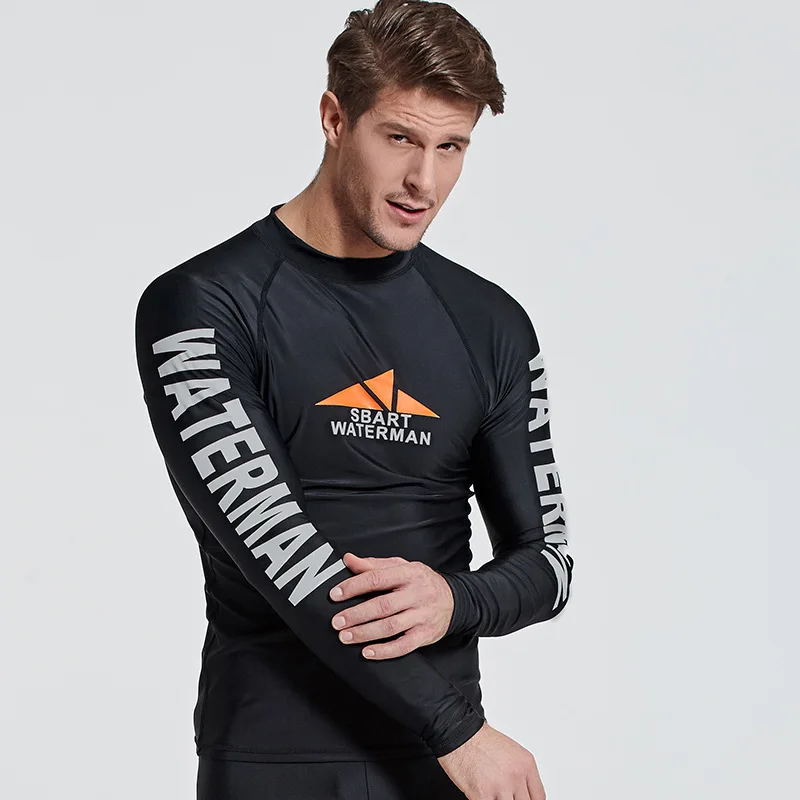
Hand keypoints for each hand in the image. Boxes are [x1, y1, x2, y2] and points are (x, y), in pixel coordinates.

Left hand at [328, 552, 454, 659]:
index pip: (377, 578)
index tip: (335, 594)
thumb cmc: (421, 582)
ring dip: (365, 633)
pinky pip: (404, 645)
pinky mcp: (425, 634)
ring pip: (391, 626)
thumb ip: (374, 564)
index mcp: (408, 573)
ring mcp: (422, 615)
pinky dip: (384, 650)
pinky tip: (368, 651)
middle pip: (382, 605)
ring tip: (345, 637)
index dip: (354, 586)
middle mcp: (416, 594)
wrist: (454, 600)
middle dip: (356, 614)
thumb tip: (348, 559)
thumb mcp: (401, 566)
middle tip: (337, 621)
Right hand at [437, 721, 545, 799]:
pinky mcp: (482, 795)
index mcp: (526, 764)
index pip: (539, 797)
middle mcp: (516, 776)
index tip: (523, 799)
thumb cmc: (480, 740)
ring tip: (493, 794)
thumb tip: (521, 792)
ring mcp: (500, 787)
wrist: (459, 733)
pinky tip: (482, 795)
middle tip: (505, 795)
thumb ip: (520, 774)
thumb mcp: (511, 753)